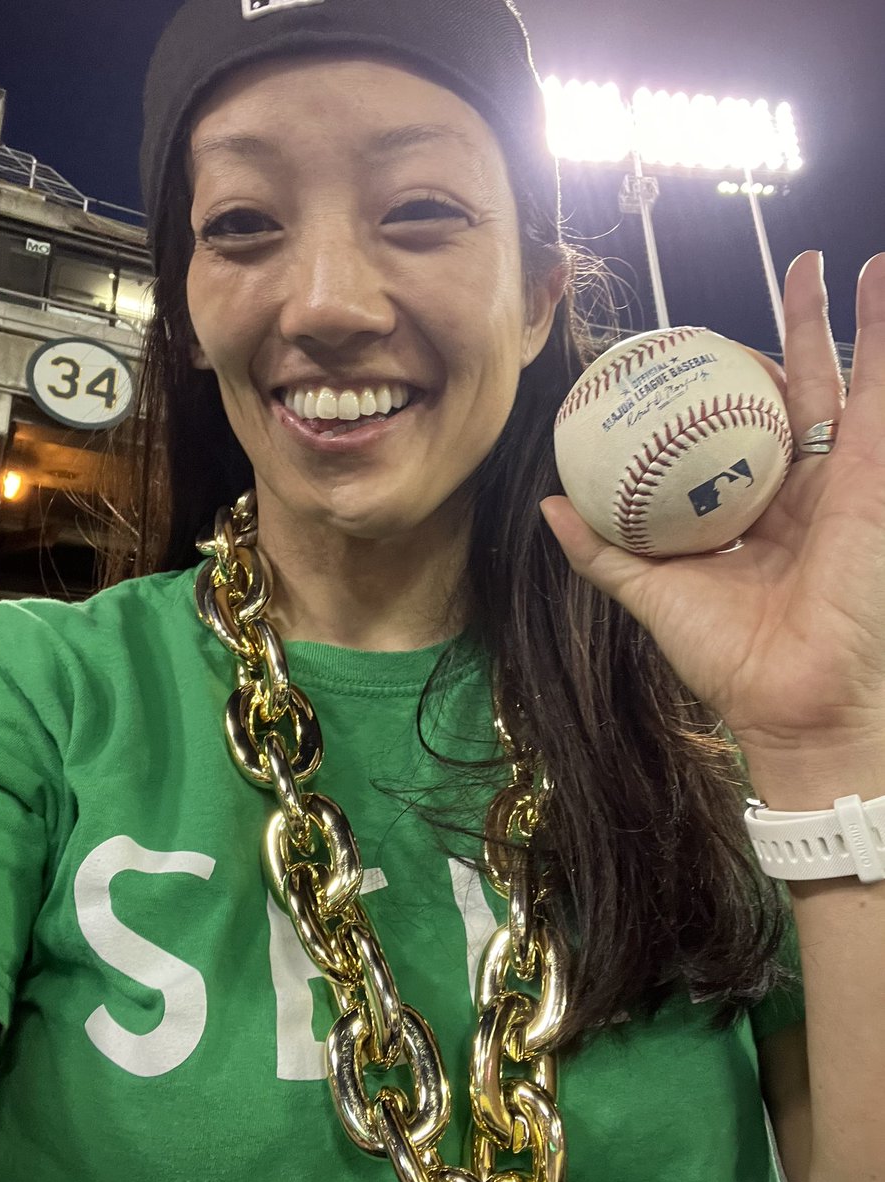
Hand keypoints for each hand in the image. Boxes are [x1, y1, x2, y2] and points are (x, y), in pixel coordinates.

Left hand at [542, 252, 884, 802]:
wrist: (786, 699)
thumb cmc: (725, 656)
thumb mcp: (649, 591)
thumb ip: (602, 550)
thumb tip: (549, 505)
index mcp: (753, 509)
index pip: (737, 430)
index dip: (719, 389)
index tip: (692, 354)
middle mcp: (800, 488)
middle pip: (790, 394)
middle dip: (788, 334)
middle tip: (781, 280)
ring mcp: (840, 480)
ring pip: (839, 382)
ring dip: (836, 318)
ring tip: (829, 261)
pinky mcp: (872, 478)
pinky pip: (875, 395)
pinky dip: (879, 338)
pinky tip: (873, 283)